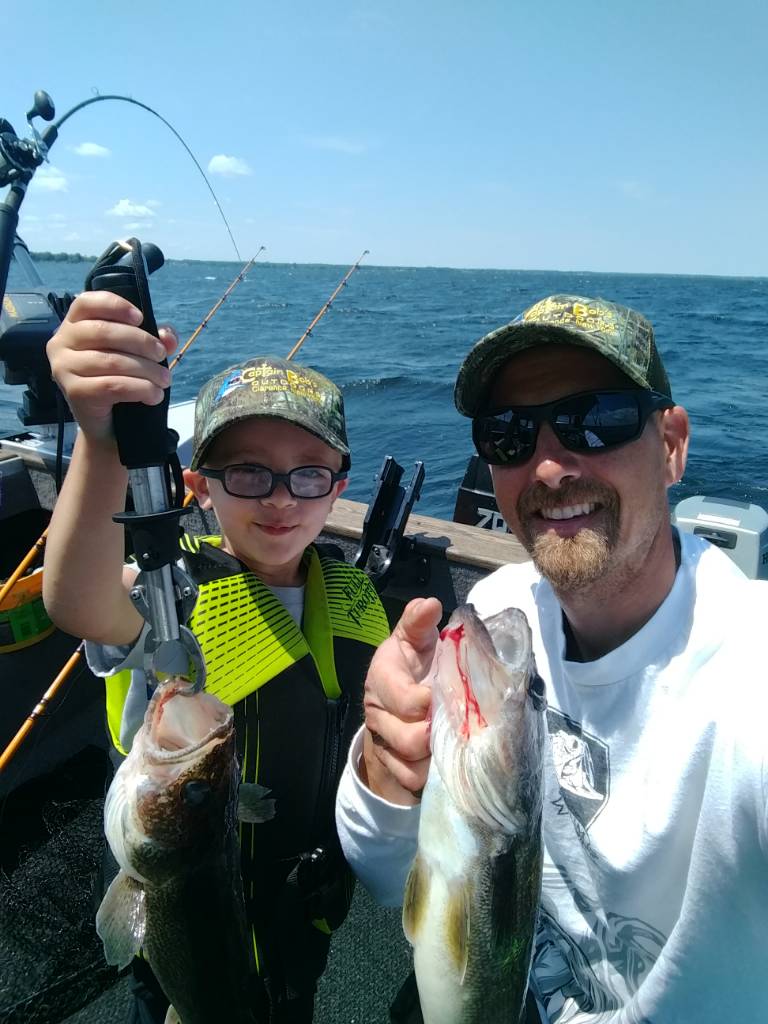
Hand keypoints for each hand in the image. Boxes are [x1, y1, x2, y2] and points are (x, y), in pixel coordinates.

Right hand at [46, 291, 177, 442]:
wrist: (107, 424)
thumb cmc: (118, 379)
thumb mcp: (136, 354)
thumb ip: (154, 339)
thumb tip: (168, 336)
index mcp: (74, 325)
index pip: (87, 303)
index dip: (115, 305)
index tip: (141, 318)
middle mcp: (61, 343)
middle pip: (103, 331)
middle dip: (141, 342)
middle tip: (162, 356)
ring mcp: (63, 368)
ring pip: (112, 361)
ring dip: (146, 370)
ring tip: (164, 380)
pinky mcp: (74, 392)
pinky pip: (112, 385)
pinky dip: (140, 389)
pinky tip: (154, 395)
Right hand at [361, 597, 441, 805]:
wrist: (394, 702)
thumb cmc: (411, 666)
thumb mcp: (414, 640)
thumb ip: (419, 623)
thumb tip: (430, 604)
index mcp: (382, 678)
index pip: (405, 699)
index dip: (430, 702)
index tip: (447, 696)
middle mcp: (378, 713)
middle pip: (410, 739)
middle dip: (437, 734)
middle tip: (457, 723)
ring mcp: (383, 743)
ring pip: (412, 765)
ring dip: (437, 756)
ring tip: (453, 741)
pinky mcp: (391, 767)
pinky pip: (411, 782)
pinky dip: (430, 775)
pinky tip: (444, 760)